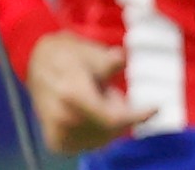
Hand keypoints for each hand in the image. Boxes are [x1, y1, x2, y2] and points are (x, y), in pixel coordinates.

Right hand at [25, 32, 155, 153]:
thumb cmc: (70, 55)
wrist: (38, 62)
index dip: (138, 117)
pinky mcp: (56, 142)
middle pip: (111, 129)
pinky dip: (99, 131)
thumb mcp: (92, 51)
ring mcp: (58, 133)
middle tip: (111, 91)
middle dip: (122, 111)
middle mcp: (64, 119)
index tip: (156, 108)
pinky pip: (90, 143)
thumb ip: (110, 60)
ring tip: (96, 98)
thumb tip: (123, 58)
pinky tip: (90, 112)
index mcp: (73, 95)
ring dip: (110, 121)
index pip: (113, 119)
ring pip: (102, 138)